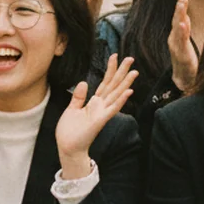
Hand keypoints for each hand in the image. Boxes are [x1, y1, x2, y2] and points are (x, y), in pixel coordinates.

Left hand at [55, 55, 136, 178]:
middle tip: (131, 58)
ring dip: (126, 83)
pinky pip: (113, 108)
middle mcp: (101, 106)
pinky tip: (128, 91)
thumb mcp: (72, 109)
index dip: (110, 69)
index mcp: (94, 102)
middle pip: (114, 85)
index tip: (115, 55)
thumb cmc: (70, 131)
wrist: (68, 147)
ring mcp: (102, 113)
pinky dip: (121, 100)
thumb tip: (84, 82)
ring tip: (134, 71)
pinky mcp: (101, 120)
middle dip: (122, 71)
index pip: (105, 82)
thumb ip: (79, 96)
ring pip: (116, 94)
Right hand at [168, 0, 198, 91]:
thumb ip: (185, 31)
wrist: (183, 79)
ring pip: (178, 29)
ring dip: (180, 16)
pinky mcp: (182, 54)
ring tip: (182, 5)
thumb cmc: (185, 60)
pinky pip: (182, 41)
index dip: (180, 8)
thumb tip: (186, 18)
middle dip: (179, 9)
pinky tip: (184, 24)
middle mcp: (174, 40)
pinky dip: (182, 32)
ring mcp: (177, 47)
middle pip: (176, 21)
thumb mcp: (185, 43)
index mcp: (176, 36)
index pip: (178, 19)